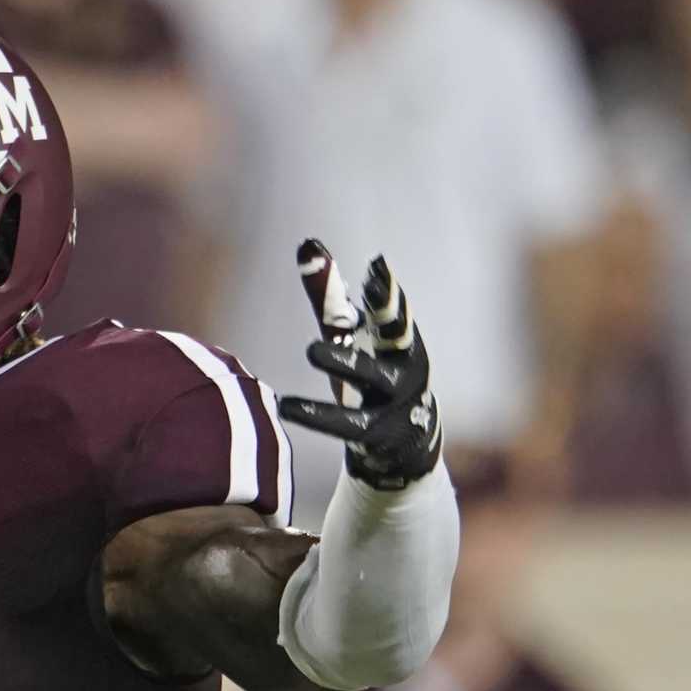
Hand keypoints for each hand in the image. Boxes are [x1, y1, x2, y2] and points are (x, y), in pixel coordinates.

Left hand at [279, 240, 442, 489]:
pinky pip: (344, 424)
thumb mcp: (354, 337)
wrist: (404, 447)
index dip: (387, 290)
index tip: (377, 265)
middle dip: (387, 311)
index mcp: (402, 343)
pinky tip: (283, 405)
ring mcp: (396, 403)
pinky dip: (315, 414)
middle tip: (369, 287)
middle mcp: (407, 368)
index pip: (395, 311)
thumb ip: (330, 297)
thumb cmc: (373, 378)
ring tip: (313, 349)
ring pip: (370, 378)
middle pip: (399, 337)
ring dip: (344, 361)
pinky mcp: (377, 436)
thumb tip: (307, 243)